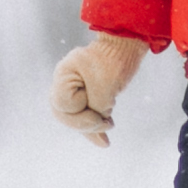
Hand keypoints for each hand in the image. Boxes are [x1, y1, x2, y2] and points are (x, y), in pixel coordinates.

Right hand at [48, 31, 144, 146]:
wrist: (125, 47)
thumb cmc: (115, 61)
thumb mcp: (106, 87)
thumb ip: (97, 109)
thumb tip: (100, 134)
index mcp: (64, 74)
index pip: (62, 105)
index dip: (81, 113)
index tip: (102, 109)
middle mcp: (63, 82)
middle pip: (63, 114)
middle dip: (85, 124)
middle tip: (107, 124)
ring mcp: (72, 89)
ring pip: (73, 118)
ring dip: (91, 127)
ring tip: (109, 126)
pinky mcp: (83, 95)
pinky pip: (83, 116)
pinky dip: (94, 127)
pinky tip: (104, 140)